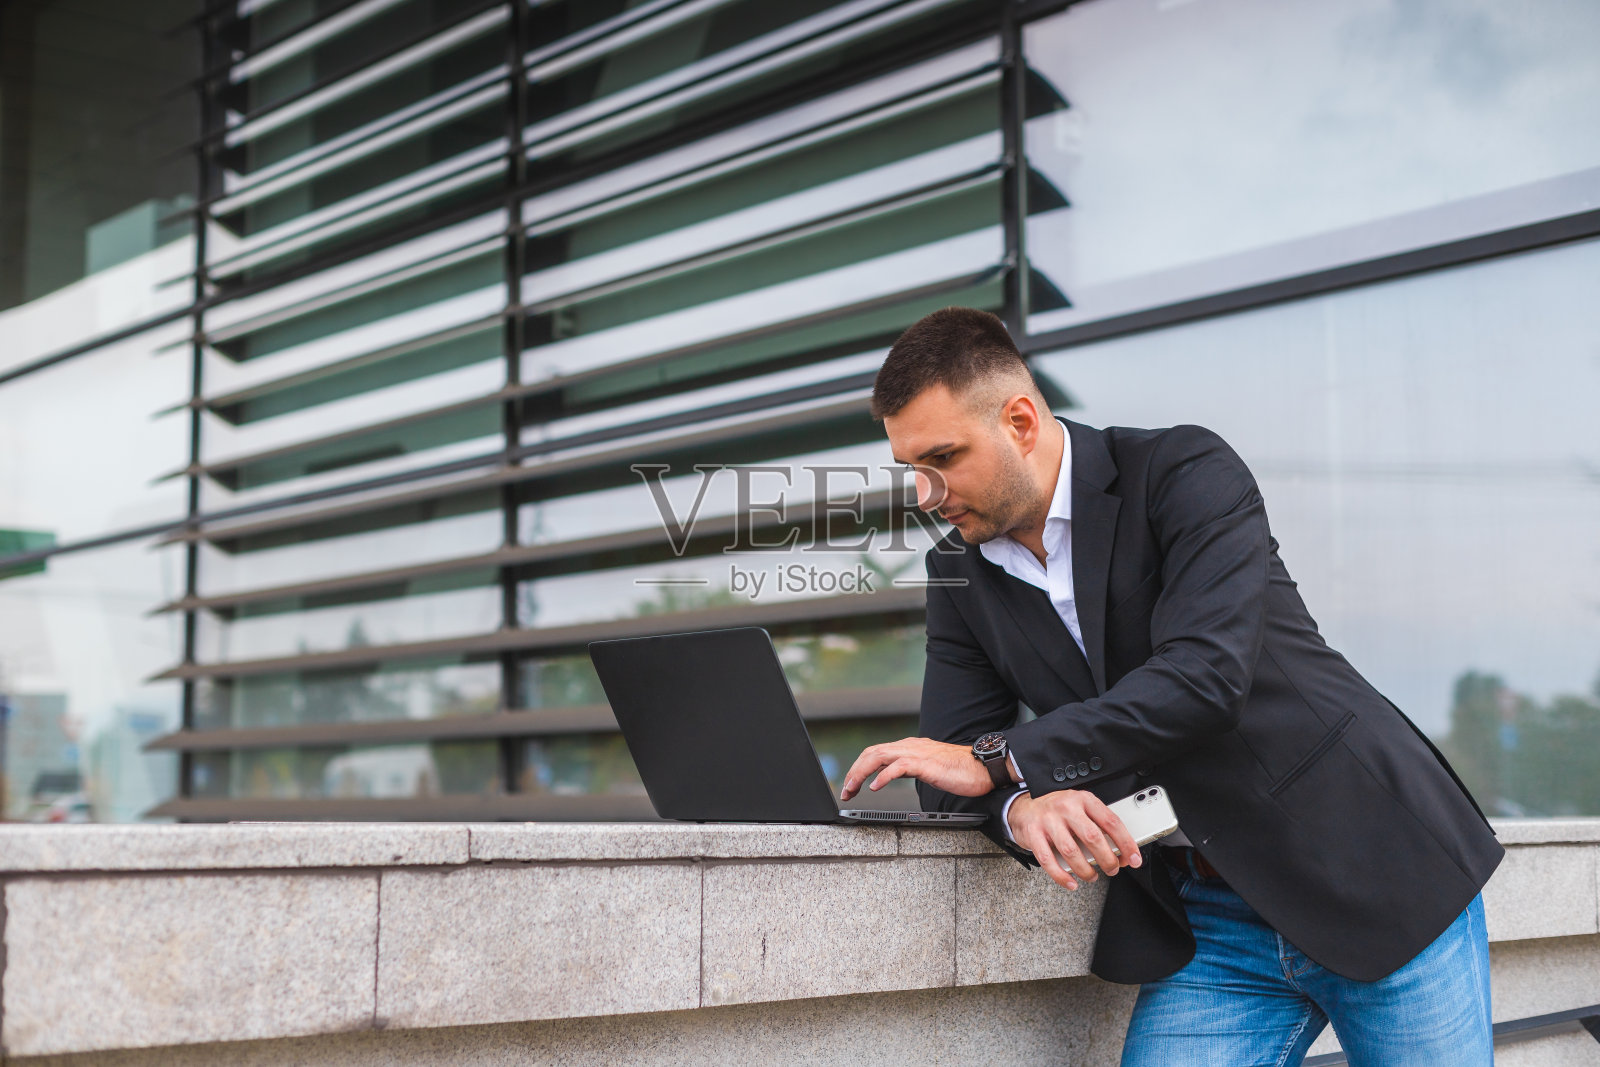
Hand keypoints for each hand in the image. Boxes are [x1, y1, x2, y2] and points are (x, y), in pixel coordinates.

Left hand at [839, 737, 993, 800]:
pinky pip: (898, 767)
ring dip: (861, 773)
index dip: (859, 767)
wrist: (984, 767)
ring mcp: (918, 753)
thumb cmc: (961, 770)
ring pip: (879, 756)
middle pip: (872, 752)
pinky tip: (875, 787)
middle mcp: (910, 746)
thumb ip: (909, 767)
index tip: (851, 785)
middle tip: (846, 791)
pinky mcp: (926, 764)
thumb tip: (891, 774)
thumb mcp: (928, 768)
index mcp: (910, 747)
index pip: (876, 752)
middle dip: (854, 771)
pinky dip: (883, 776)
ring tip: (852, 789)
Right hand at [1007, 790, 1140, 889]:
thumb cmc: (1057, 811)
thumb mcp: (1080, 809)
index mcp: (1083, 800)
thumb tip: (1121, 851)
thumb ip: (1098, 826)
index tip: (1134, 859)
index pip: (1111, 822)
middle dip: (1107, 859)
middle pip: (1093, 837)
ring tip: (1092, 876)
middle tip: (1112, 869)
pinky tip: (1071, 882)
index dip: (1126, 843)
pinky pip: (1048, 860)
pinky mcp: (1033, 834)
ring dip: (1086, 870)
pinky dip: (1062, 876)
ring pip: (1072, 851)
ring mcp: (1048, 820)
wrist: (1023, 807)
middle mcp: (1066, 808)